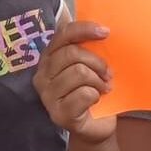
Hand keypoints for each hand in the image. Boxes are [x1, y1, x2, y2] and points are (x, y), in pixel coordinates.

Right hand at [34, 22, 116, 144]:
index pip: (63, 34)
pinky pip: (84, 94)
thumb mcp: (92, 64)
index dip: (84, 29)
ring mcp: (47, 96)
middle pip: (72, 53)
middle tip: (107, 73)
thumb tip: (102, 26)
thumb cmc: (94, 88)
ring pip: (79, 72)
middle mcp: (42, 75)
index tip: (105, 32)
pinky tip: (96, 100)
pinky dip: (96, 95)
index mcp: (49, 57)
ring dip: (98, 81)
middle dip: (97, 62)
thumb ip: (90, 45)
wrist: (98, 123)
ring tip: (102, 88)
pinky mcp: (58, 114)